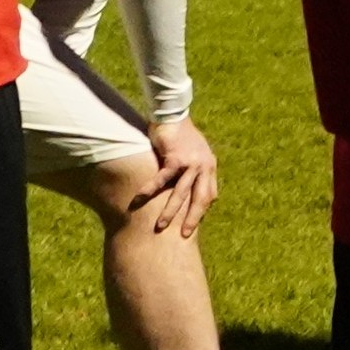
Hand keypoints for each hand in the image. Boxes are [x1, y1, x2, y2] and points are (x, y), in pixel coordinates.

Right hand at [132, 116, 221, 237]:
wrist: (174, 114)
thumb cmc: (181, 134)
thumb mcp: (194, 152)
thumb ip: (194, 168)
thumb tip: (190, 183)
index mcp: (210, 167)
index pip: (209, 195)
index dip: (202, 210)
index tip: (193, 222)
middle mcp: (204, 167)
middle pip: (200, 199)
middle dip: (192, 219)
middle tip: (185, 235)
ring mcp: (190, 163)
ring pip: (181, 194)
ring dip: (170, 211)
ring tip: (161, 226)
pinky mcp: (175, 158)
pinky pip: (161, 179)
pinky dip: (150, 190)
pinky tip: (139, 200)